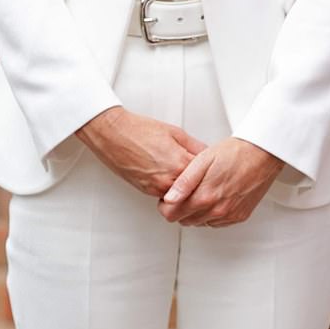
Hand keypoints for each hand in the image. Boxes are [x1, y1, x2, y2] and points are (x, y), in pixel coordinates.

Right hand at [77, 106, 206, 198]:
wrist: (114, 136)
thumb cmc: (139, 131)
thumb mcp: (175, 133)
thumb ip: (194, 146)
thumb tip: (207, 154)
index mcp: (180, 162)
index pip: (206, 175)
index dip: (211, 173)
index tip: (215, 171)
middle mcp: (169, 179)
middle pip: (195, 190)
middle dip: (201, 185)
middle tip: (206, 180)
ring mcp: (157, 188)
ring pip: (181, 197)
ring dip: (186, 191)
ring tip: (189, 181)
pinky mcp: (147, 191)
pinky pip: (166, 195)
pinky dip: (173, 191)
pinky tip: (173, 181)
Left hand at [157, 137, 283, 226]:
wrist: (263, 152)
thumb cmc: (234, 152)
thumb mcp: (202, 161)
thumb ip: (183, 183)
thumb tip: (168, 199)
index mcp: (204, 197)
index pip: (172, 215)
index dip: (166, 206)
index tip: (169, 196)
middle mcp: (217, 210)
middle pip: (185, 220)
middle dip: (180, 208)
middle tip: (186, 192)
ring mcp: (229, 215)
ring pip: (200, 223)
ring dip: (197, 212)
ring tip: (203, 191)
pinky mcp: (239, 216)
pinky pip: (217, 222)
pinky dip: (212, 213)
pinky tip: (216, 197)